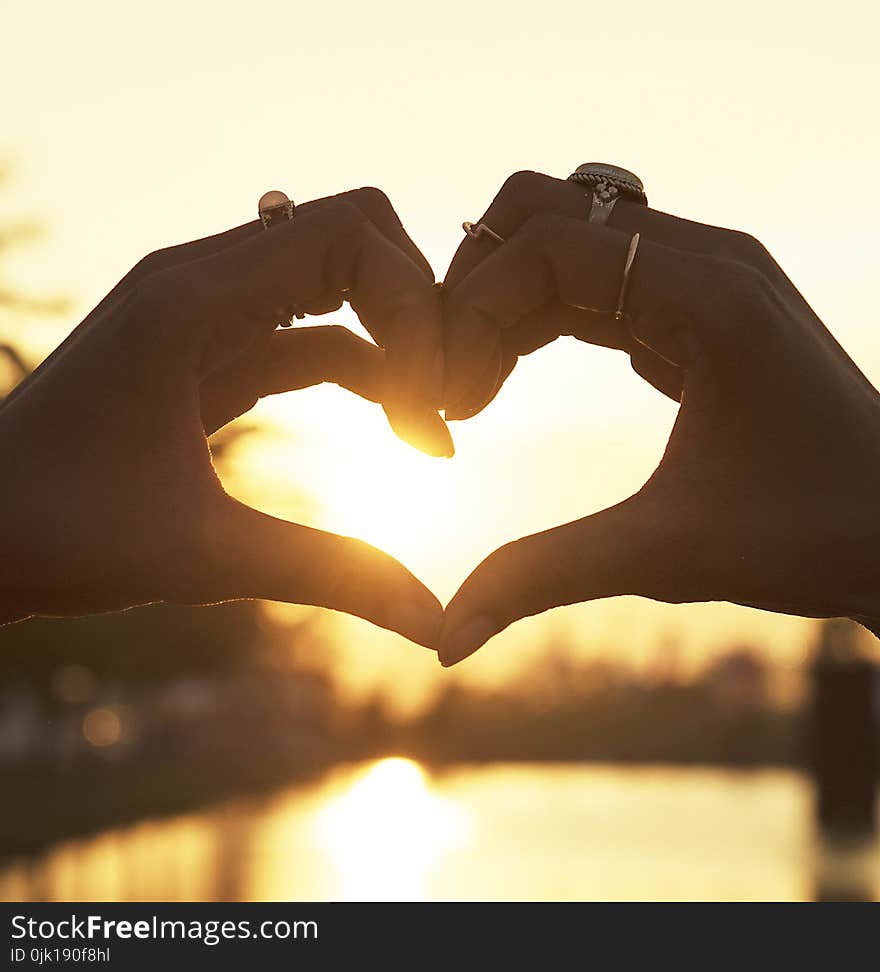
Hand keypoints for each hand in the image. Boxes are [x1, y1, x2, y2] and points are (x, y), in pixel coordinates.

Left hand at [0, 187, 446, 647]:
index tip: (434, 406)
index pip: (349, 234)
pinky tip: (397, 428)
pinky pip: (307, 339)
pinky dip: (362, 371)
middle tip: (446, 407)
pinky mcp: (206, 355)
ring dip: (395, 348)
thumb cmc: (56, 536)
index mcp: (191, 297)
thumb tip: (437, 624)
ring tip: (431, 434)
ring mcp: (202, 315)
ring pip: (334, 292)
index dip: (416, 306)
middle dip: (417, 315)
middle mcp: (198, 283)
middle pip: (352, 240)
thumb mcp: (205, 556)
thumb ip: (333, 575)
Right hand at [439, 170, 879, 664]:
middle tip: (446, 381)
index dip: (474, 311)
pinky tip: (507, 377)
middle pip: (547, 213)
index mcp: (710, 292)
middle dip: (476, 288)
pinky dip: (537, 316)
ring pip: (565, 242)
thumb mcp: (665, 555)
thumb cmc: (810, 538)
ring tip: (469, 389)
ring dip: (502, 302)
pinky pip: (594, 282)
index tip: (447, 400)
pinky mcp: (697, 309)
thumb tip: (446, 639)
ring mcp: (705, 278)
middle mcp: (709, 260)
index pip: (550, 245)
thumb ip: (544, 578)